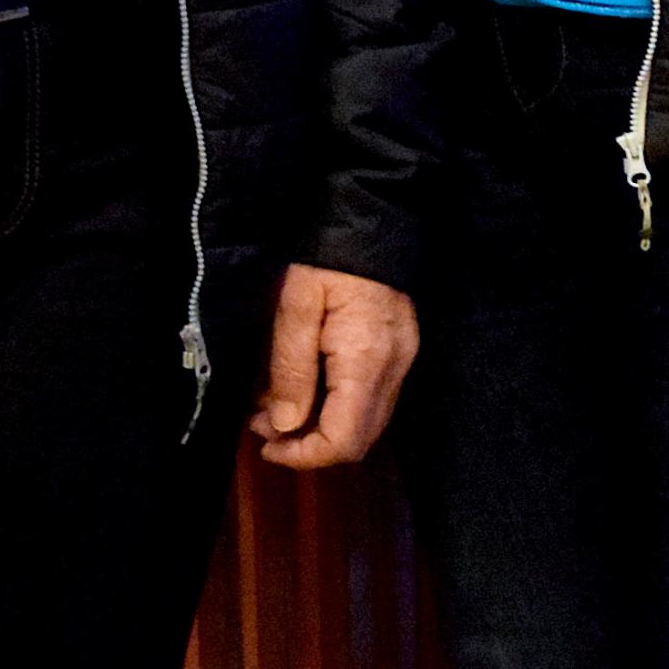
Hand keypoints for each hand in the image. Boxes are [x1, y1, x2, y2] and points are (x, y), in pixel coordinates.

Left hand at [255, 264, 417, 469]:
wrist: (369, 212)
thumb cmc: (326, 254)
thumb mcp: (295, 306)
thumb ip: (291, 369)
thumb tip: (286, 426)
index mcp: (366, 360)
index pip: (343, 440)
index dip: (304, 455)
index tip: (266, 446)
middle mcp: (394, 368)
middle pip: (359, 440)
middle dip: (309, 445)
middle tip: (264, 427)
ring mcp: (403, 359)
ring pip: (367, 422)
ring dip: (322, 426)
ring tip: (276, 407)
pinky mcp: (401, 348)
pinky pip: (373, 398)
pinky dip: (339, 406)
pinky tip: (307, 386)